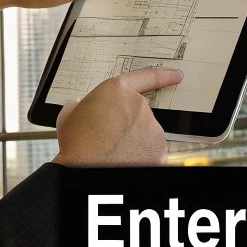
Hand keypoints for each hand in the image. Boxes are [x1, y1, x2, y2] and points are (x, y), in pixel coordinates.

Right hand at [51, 67, 180, 167]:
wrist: (86, 170)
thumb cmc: (77, 145)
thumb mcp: (70, 114)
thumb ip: (85, 105)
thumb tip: (83, 109)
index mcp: (117, 91)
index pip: (147, 77)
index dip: (164, 76)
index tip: (175, 76)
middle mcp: (139, 106)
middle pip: (140, 112)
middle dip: (129, 122)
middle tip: (110, 135)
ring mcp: (152, 128)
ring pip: (147, 133)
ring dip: (135, 140)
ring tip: (113, 150)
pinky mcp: (159, 150)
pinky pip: (152, 150)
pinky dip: (141, 155)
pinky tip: (124, 159)